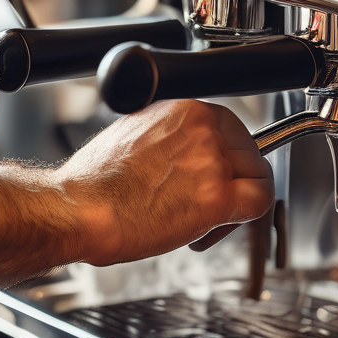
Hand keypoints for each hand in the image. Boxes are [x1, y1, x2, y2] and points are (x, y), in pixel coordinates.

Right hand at [57, 99, 273, 265]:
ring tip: (198, 220)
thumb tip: (185, 154)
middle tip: (202, 202)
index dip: (222, 158)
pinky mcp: (217, 197)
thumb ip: (169, 138)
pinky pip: (259, 201)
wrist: (78, 209)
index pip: (227, 128)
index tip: (211, 174)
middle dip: (230, 179)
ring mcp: (212, 161)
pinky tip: (213, 228)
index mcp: (181, 109)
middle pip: (246, 151)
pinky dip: (244, 218)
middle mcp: (201, 128)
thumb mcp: (133, 135)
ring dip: (234, 202)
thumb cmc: (94, 183)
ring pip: (256, 176)